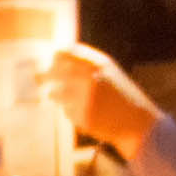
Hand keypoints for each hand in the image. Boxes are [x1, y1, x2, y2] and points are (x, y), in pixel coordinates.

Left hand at [41, 44, 161, 151]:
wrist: (137, 122)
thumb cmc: (121, 94)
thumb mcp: (109, 72)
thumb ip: (85, 62)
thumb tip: (55, 56)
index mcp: (98, 65)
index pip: (64, 53)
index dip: (55, 57)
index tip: (51, 62)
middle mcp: (90, 80)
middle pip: (54, 72)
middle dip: (45, 75)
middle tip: (39, 78)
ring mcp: (85, 99)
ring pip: (55, 94)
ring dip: (56, 95)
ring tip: (75, 99)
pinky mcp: (82, 118)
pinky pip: (65, 111)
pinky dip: (71, 111)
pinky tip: (87, 113)